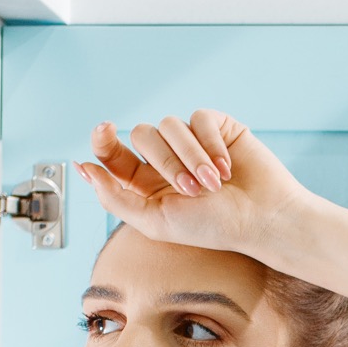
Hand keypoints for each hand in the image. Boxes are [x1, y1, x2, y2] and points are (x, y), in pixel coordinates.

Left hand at [75, 109, 314, 259]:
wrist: (263, 219)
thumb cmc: (213, 228)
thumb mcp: (156, 221)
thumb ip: (116, 198)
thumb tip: (85, 168)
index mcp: (146, 183)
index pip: (114, 153)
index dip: (104, 139)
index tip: (103, 131)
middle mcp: (166, 159)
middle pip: (142, 135)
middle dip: (165, 162)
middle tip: (191, 190)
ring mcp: (191, 141)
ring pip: (170, 125)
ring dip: (191, 157)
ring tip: (213, 184)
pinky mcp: (217, 128)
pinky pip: (199, 118)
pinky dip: (210, 144)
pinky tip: (227, 168)